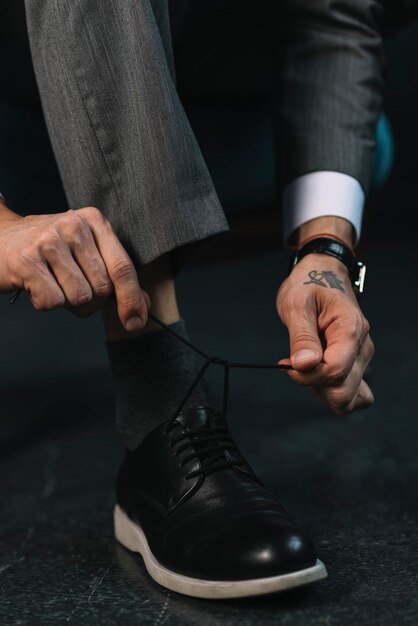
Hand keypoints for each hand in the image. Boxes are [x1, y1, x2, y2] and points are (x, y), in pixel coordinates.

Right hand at [0, 205, 148, 330]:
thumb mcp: (86, 254)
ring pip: (79, 297)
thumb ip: (115, 277)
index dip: (131, 299)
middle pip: (102, 288)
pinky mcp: (26, 260)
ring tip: (52, 283)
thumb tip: (141, 309)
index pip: (122, 267)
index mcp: (94, 221)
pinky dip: (44, 303)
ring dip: (67, 302)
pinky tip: (36, 286)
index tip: (135, 322)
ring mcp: (48, 241)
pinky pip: (53, 302)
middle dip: (90, 301)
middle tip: (69, 287)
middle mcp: (73, 225)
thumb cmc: (49, 251)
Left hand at [276, 253, 373, 414]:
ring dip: (322, 391)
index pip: (335, 371)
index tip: (285, 364)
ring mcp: (362, 356)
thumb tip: (303, 365)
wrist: (322, 272)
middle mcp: (362, 346)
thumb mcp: (296, 303)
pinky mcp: (356, 362)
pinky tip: (317, 375)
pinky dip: (333, 391)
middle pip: (344, 392)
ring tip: (306, 365)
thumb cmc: (309, 284)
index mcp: (350, 330)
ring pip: (348, 398)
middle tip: (296, 363)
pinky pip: (353, 393)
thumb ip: (301, 336)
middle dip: (315, 386)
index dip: (306, 376)